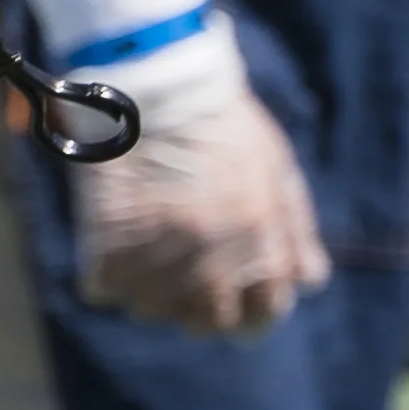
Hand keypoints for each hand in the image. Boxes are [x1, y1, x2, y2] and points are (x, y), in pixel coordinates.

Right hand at [68, 54, 324, 336]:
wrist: (157, 86)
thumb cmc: (223, 125)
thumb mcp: (278, 174)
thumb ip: (294, 233)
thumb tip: (306, 281)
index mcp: (262, 248)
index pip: (260, 315)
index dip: (243, 311)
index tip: (226, 298)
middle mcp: (214, 263)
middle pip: (204, 323)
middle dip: (193, 307)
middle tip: (177, 277)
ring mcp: (160, 258)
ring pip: (149, 309)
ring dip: (145, 290)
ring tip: (140, 256)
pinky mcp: (107, 247)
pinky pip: (102, 288)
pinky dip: (102, 275)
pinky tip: (108, 246)